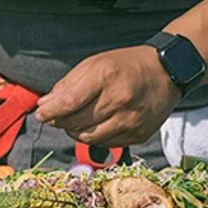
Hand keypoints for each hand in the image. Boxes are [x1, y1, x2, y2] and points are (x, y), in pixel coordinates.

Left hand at [36, 46, 179, 146]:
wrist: (167, 71)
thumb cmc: (126, 65)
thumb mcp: (95, 64)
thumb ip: (68, 85)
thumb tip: (44, 106)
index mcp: (106, 76)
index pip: (68, 103)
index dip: (49, 112)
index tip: (40, 114)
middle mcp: (120, 99)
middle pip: (76, 123)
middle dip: (60, 121)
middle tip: (58, 116)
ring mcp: (131, 120)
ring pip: (88, 138)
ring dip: (76, 132)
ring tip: (77, 120)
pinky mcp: (139, 134)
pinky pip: (106, 144)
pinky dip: (96, 136)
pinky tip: (98, 124)